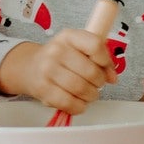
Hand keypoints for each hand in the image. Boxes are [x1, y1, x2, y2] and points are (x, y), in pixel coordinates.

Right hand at [0, 30, 117, 114]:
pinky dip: (78, 106)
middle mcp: (56, 50)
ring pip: (81, 89)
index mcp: (68, 36)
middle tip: (96, 84)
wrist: (30, 67)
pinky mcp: (43, 89)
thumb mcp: (78, 48)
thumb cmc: (59, 58)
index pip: (95, 45)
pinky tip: (78, 102)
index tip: (107, 70)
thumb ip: (99, 57)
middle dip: (99, 83)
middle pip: (91, 72)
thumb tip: (112, 77)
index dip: (106, 61)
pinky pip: (68, 103)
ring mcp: (48, 70)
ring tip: (88, 94)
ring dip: (90, 96)